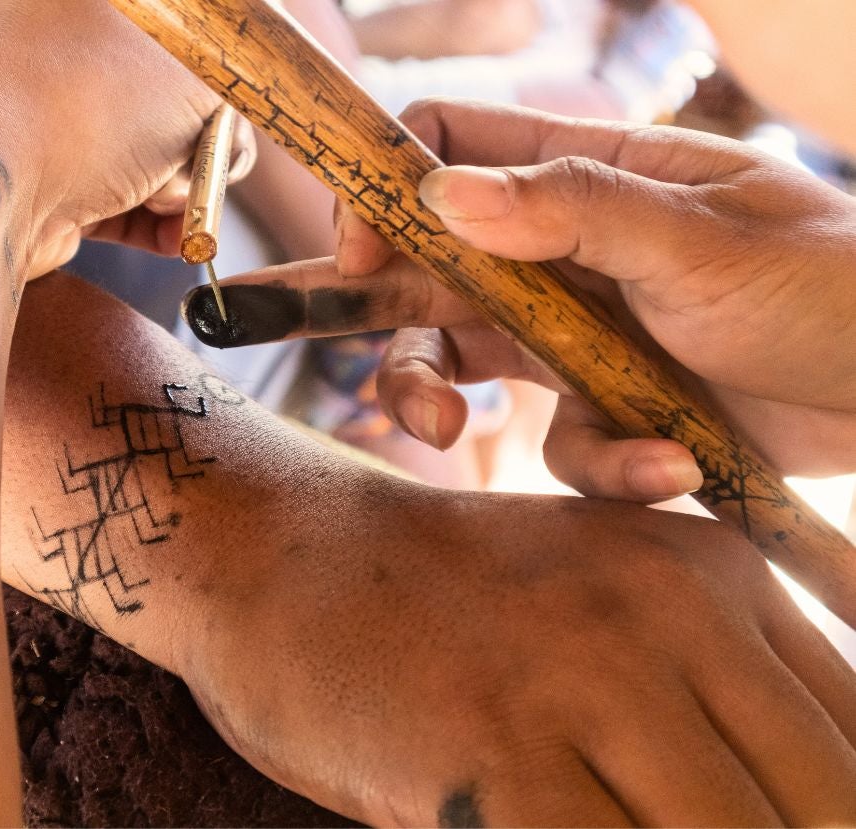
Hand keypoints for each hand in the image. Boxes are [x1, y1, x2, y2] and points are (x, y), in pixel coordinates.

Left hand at [0, 0, 254, 278]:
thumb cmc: (80, 105)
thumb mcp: (193, 74)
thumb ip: (228, 85)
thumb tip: (228, 127)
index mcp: (94, 0)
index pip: (185, 30)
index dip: (217, 71)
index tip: (231, 105)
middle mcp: (67, 48)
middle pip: (175, 98)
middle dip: (204, 140)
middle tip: (204, 158)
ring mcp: (53, 118)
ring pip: (153, 155)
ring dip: (182, 189)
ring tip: (169, 202)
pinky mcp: (49, 182)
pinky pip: (122, 201)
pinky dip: (154, 225)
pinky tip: (171, 239)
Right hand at [183, 485, 855, 825]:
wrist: (282, 559)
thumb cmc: (443, 605)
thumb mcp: (597, 608)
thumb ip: (707, 695)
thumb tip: (809, 799)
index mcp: (713, 571)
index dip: (834, 815)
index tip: (785, 826)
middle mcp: (669, 614)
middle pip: (824, 808)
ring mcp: (585, 683)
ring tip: (601, 826)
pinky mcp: (504, 762)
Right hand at [188, 98, 855, 499]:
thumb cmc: (833, 283)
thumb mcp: (706, 238)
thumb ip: (574, 210)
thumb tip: (444, 194)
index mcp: (580, 181)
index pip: (445, 153)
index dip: (383, 192)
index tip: (357, 255)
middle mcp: (560, 255)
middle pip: (419, 270)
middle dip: (360, 314)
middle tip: (323, 364)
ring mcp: (577, 336)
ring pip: (456, 362)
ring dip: (437, 399)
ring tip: (445, 431)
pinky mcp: (607, 409)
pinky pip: (556, 442)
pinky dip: (600, 463)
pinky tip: (666, 464)